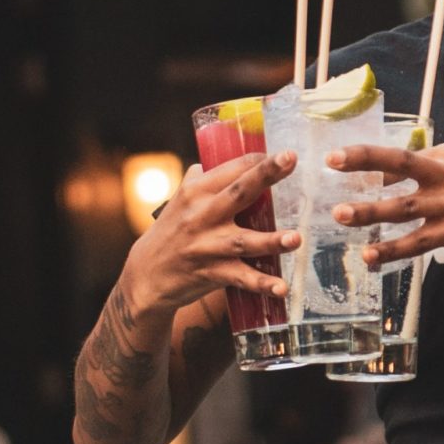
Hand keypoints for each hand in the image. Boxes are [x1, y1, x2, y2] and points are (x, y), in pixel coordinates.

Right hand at [122, 152, 300, 314]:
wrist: (147, 274)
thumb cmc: (172, 230)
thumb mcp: (181, 199)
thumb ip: (205, 179)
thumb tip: (234, 160)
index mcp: (195, 191)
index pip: (231, 169)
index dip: (259, 160)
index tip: (286, 155)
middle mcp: (201, 215)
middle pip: (238, 193)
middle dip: (265, 175)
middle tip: (290, 160)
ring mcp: (207, 245)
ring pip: (243, 241)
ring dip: (271, 240)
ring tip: (296, 238)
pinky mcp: (211, 273)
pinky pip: (240, 278)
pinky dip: (261, 284)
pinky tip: (281, 288)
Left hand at [329, 141, 443, 280]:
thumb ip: (433, 178)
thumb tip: (391, 185)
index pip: (402, 154)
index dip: (369, 158)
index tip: (340, 158)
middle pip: (398, 163)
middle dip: (362, 161)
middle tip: (331, 162)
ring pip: (401, 205)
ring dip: (368, 211)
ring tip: (341, 216)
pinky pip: (416, 242)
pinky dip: (391, 250)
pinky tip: (371, 257)